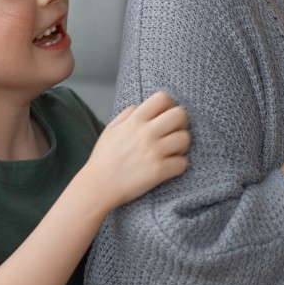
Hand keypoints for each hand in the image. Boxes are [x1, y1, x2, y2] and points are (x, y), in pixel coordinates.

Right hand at [84, 90, 189, 213]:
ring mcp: (154, 152)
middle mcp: (146, 133)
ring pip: (185, 138)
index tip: (166, 116)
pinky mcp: (159, 171)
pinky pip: (183, 163)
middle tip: (174, 134)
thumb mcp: (111, 130)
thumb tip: (140, 107)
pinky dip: (179, 165)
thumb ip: (126, 115)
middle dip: (181, 123)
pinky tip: (170, 167)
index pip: (162, 98)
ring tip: (172, 152)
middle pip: (180, 115)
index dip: (169, 105)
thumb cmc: (104, 158)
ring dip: (182, 146)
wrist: (98, 186)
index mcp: (134, 120)